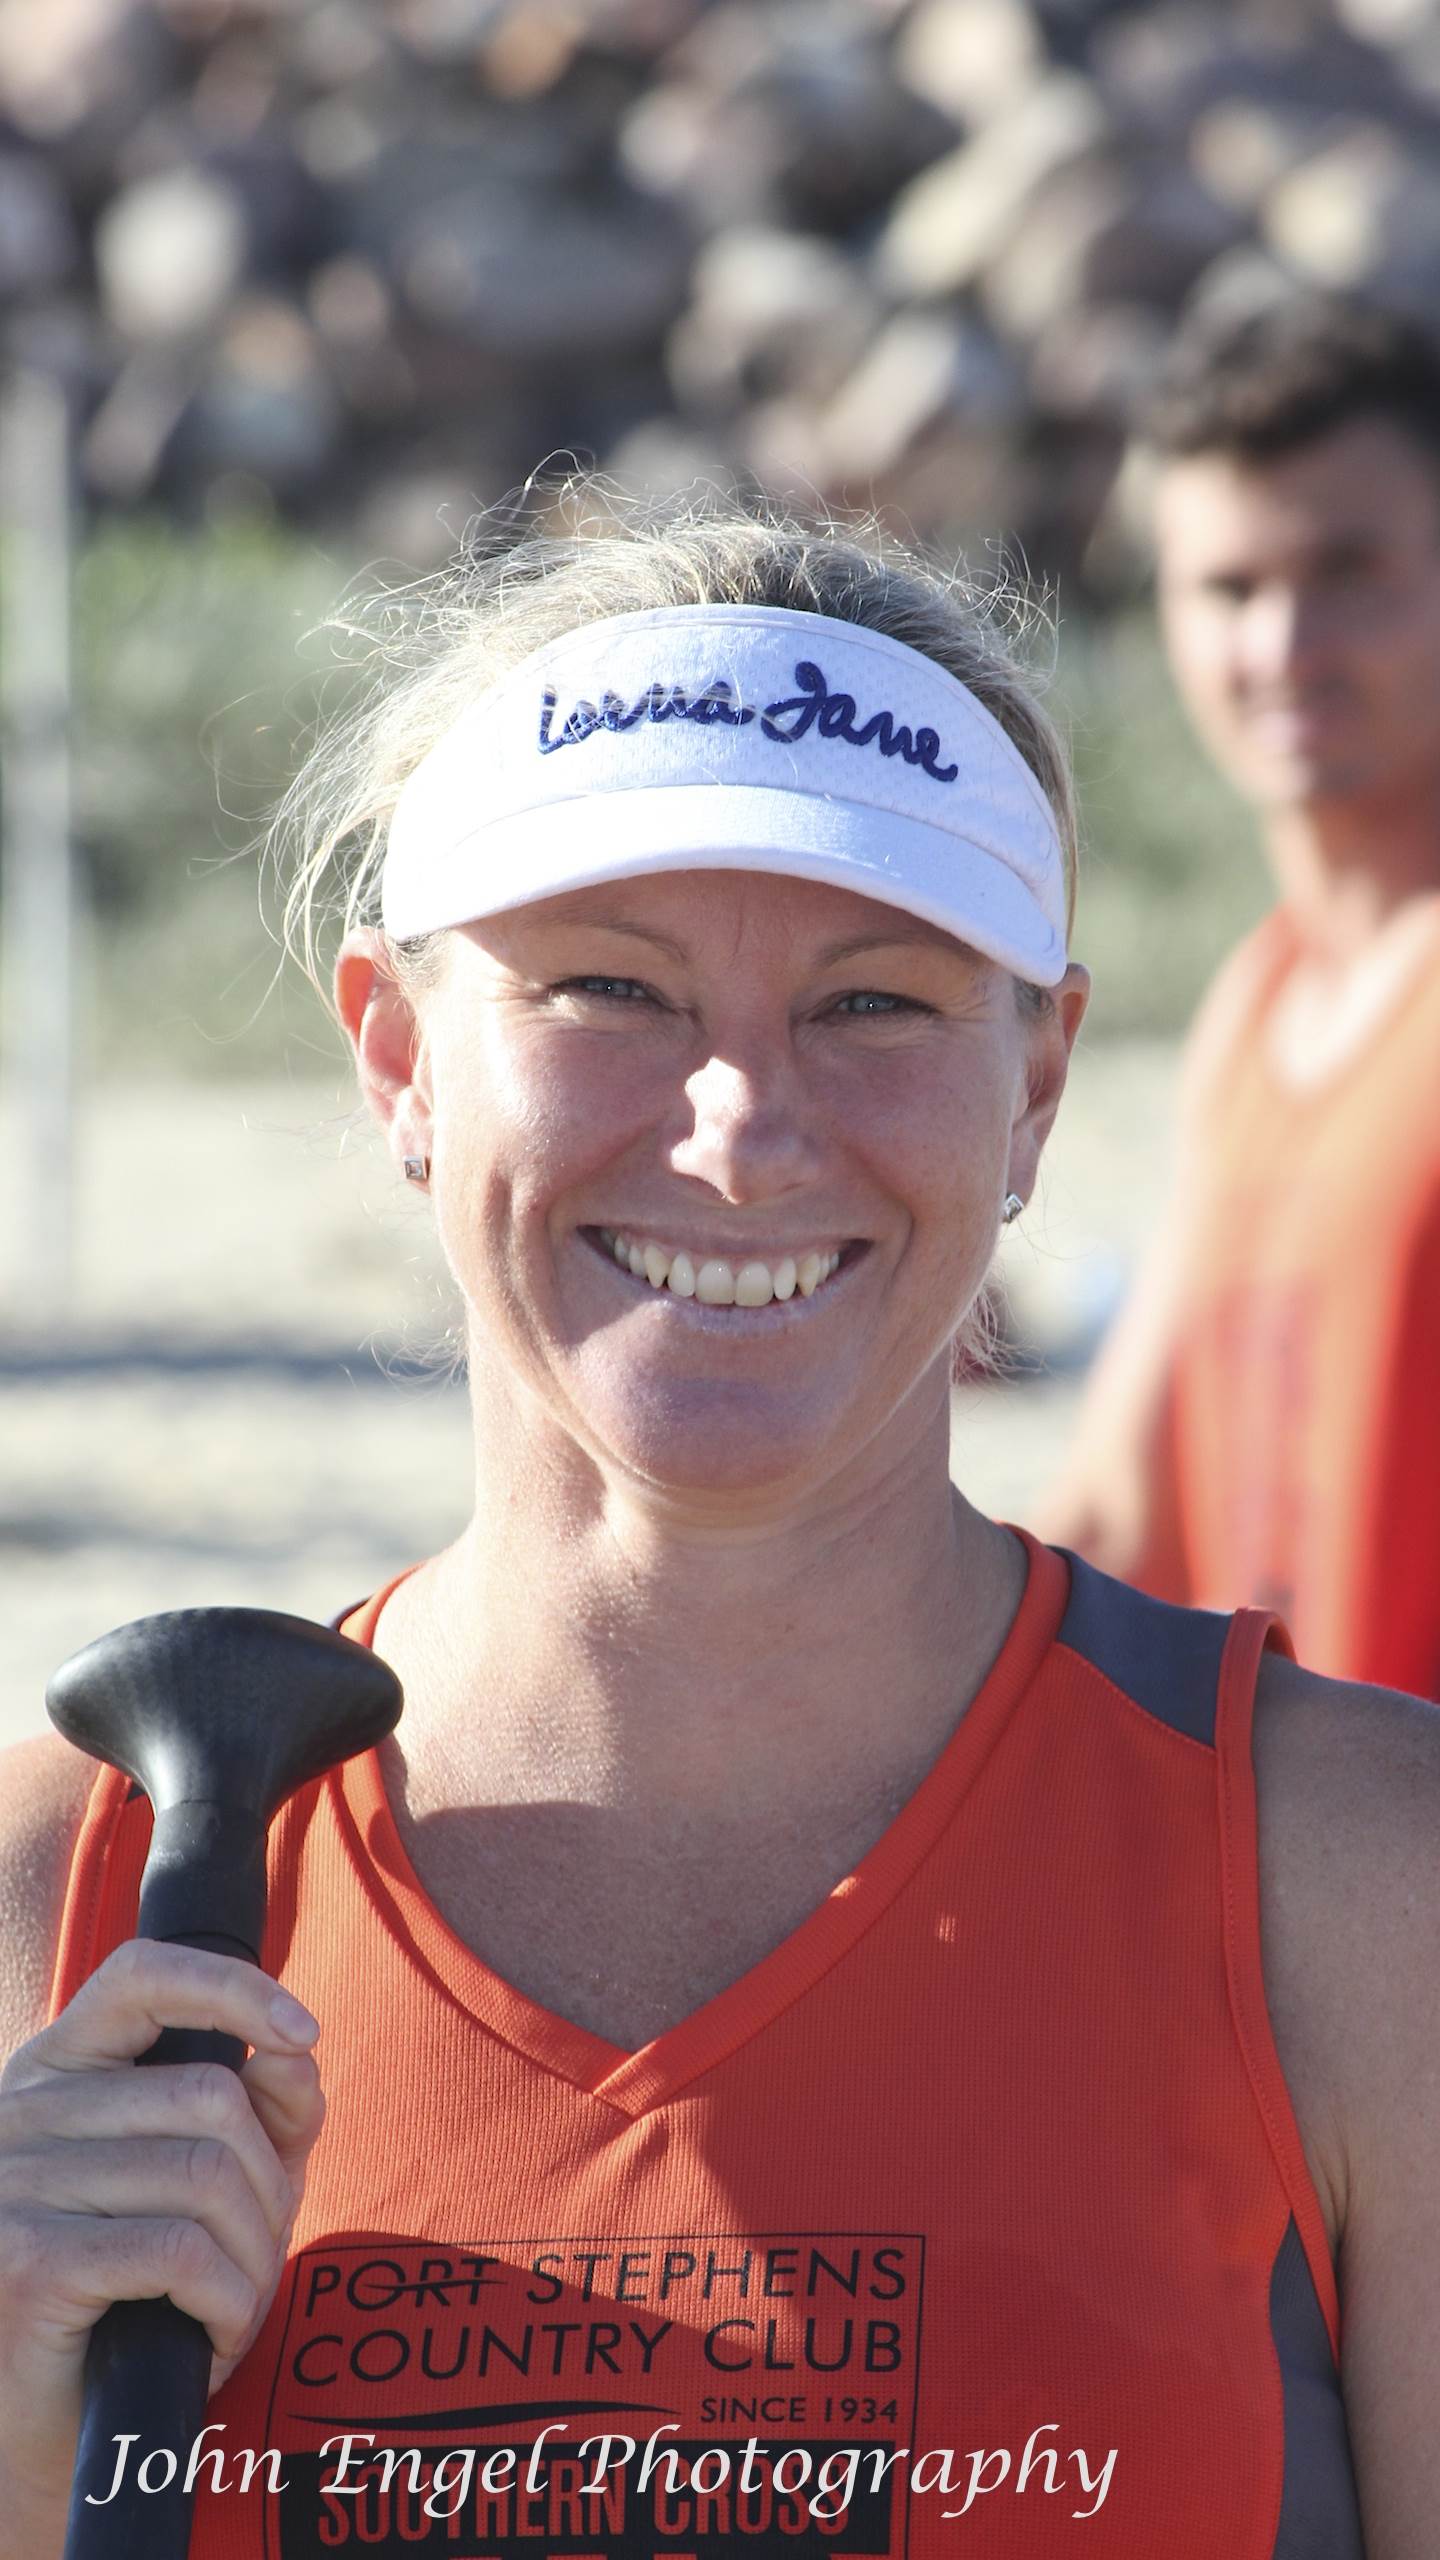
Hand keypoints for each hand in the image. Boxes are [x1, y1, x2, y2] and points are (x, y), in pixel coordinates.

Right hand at [0, 1940, 323, 2556]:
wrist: (54, 2444)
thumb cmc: (135, 2310)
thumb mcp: (213, 2193)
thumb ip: (261, 2113)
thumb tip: (296, 2055)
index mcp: (56, 2071)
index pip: (142, 1974)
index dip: (233, 1986)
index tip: (304, 2034)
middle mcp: (21, 2112)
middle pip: (208, 2095)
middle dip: (272, 2186)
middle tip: (262, 2260)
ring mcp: (15, 2184)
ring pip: (204, 2175)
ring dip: (254, 2257)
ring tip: (238, 2307)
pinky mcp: (27, 2262)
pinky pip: (179, 2252)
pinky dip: (227, 2302)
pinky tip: (213, 2338)